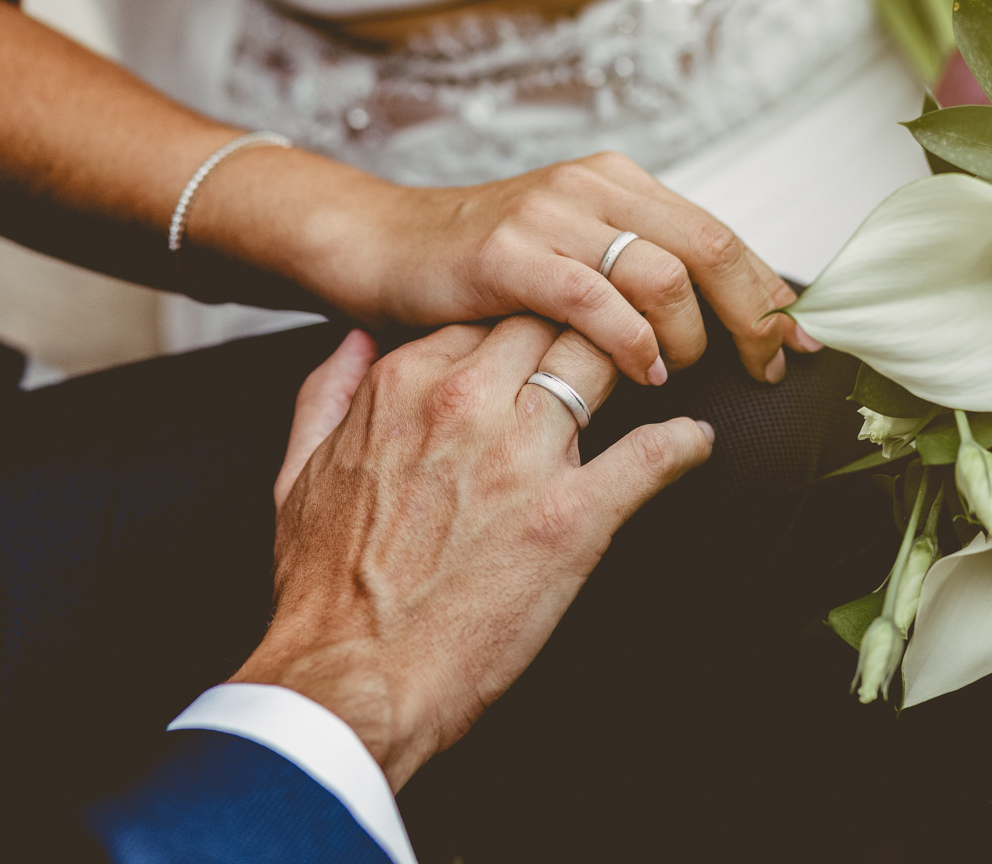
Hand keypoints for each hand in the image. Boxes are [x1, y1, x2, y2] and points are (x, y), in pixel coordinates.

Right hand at [234, 316, 714, 788]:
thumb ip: (327, 391)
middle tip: (609, 348)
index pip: (487, 314)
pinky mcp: (574, 514)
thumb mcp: (296, 471)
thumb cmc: (325, 588)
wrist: (354, 677)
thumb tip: (356, 340)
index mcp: (404, 385)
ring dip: (634, 366)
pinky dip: (684, 443)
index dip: (520, 326)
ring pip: (603, 362)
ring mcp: (524, 454)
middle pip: (551, 321)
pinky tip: (695, 442)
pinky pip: (655, 451)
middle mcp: (467, 403)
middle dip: (579, 329)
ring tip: (656, 379)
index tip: (540, 344)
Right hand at [301, 151, 818, 386]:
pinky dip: (632, 342)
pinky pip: (594, 299)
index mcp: (615, 185)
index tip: (803, 339)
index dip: (769, 290)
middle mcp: (591, 188)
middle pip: (710, 246)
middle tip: (768, 366)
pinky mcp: (507, 256)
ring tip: (675, 372)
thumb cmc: (476, 267)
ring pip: (662, 272)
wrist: (378, 246)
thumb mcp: (569, 251)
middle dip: (754, 315)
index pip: (719, 233)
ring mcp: (548, 218)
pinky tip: (640, 373)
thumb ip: (634, 270)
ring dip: (687, 335)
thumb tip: (711, 315)